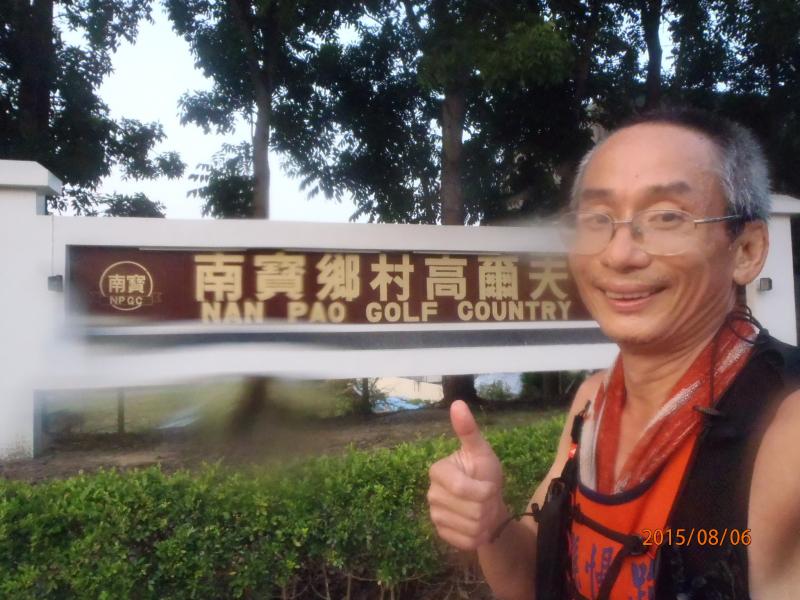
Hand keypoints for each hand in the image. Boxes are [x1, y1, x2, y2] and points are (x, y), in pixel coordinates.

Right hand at [427, 400, 506, 549]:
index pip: (460, 487)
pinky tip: (478, 526)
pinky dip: (478, 536)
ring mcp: (434, 515)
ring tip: (484, 511)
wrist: (489, 505)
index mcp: (438, 471)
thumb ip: (469, 431)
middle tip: (487, 499)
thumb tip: (457, 403)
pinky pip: (465, 540)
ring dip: (485, 521)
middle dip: (487, 506)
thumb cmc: (485, 474)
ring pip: (469, 526)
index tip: (490, 486)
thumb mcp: (482, 452)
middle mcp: (431, 493)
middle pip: (469, 509)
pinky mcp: (441, 534)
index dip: (483, 490)